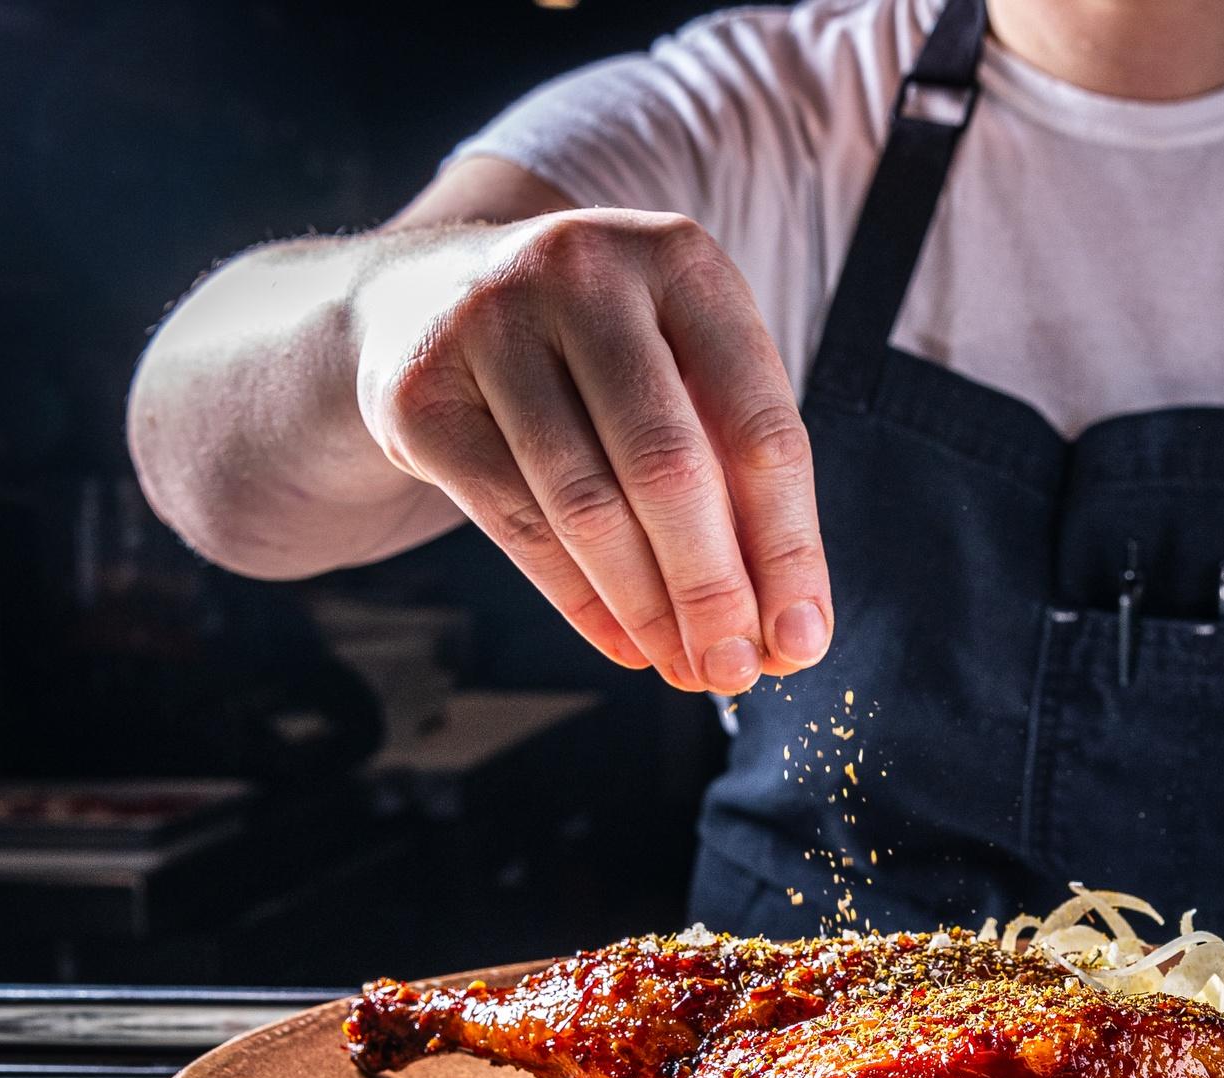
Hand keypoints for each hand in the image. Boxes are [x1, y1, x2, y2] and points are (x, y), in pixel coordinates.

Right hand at [351, 209, 830, 693]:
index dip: (788, 545)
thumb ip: (737, 476)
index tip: (803, 638)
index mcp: (680, 260)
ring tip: (685, 668)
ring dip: (646, 608)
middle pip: (668, 467)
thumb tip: (784, 627)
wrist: (427, 301)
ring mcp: (488, 324)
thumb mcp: (683, 370)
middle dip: (713, 589)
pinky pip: (515, 524)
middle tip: (737, 670)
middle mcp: (582, 272)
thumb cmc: (599, 355)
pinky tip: (624, 644)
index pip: (760, 423)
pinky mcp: (420, 394)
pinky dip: (579, 600)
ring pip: (585, 505)